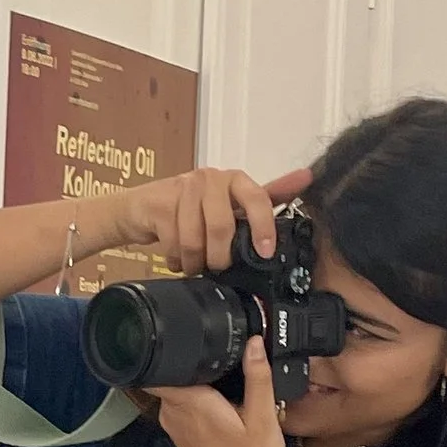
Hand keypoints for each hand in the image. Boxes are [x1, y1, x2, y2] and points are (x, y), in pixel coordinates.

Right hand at [110, 164, 307, 274]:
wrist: (139, 209)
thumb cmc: (189, 208)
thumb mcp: (230, 204)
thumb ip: (265, 197)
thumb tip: (306, 178)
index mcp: (235, 179)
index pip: (258, 198)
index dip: (264, 226)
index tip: (265, 252)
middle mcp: (211, 178)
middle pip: (222, 226)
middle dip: (219, 256)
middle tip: (217, 268)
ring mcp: (184, 188)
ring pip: (196, 239)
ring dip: (195, 262)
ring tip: (194, 266)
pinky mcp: (160, 203)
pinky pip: (174, 242)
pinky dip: (176, 260)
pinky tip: (176, 259)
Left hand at [149, 330, 287, 446]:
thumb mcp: (263, 417)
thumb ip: (257, 377)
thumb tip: (253, 343)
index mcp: (190, 402)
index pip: (159, 368)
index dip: (167, 349)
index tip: (182, 338)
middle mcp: (173, 413)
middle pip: (170, 375)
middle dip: (189, 364)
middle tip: (218, 357)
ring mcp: (173, 427)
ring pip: (176, 392)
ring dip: (194, 384)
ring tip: (223, 380)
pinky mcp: (180, 438)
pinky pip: (181, 408)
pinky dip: (196, 401)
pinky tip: (220, 404)